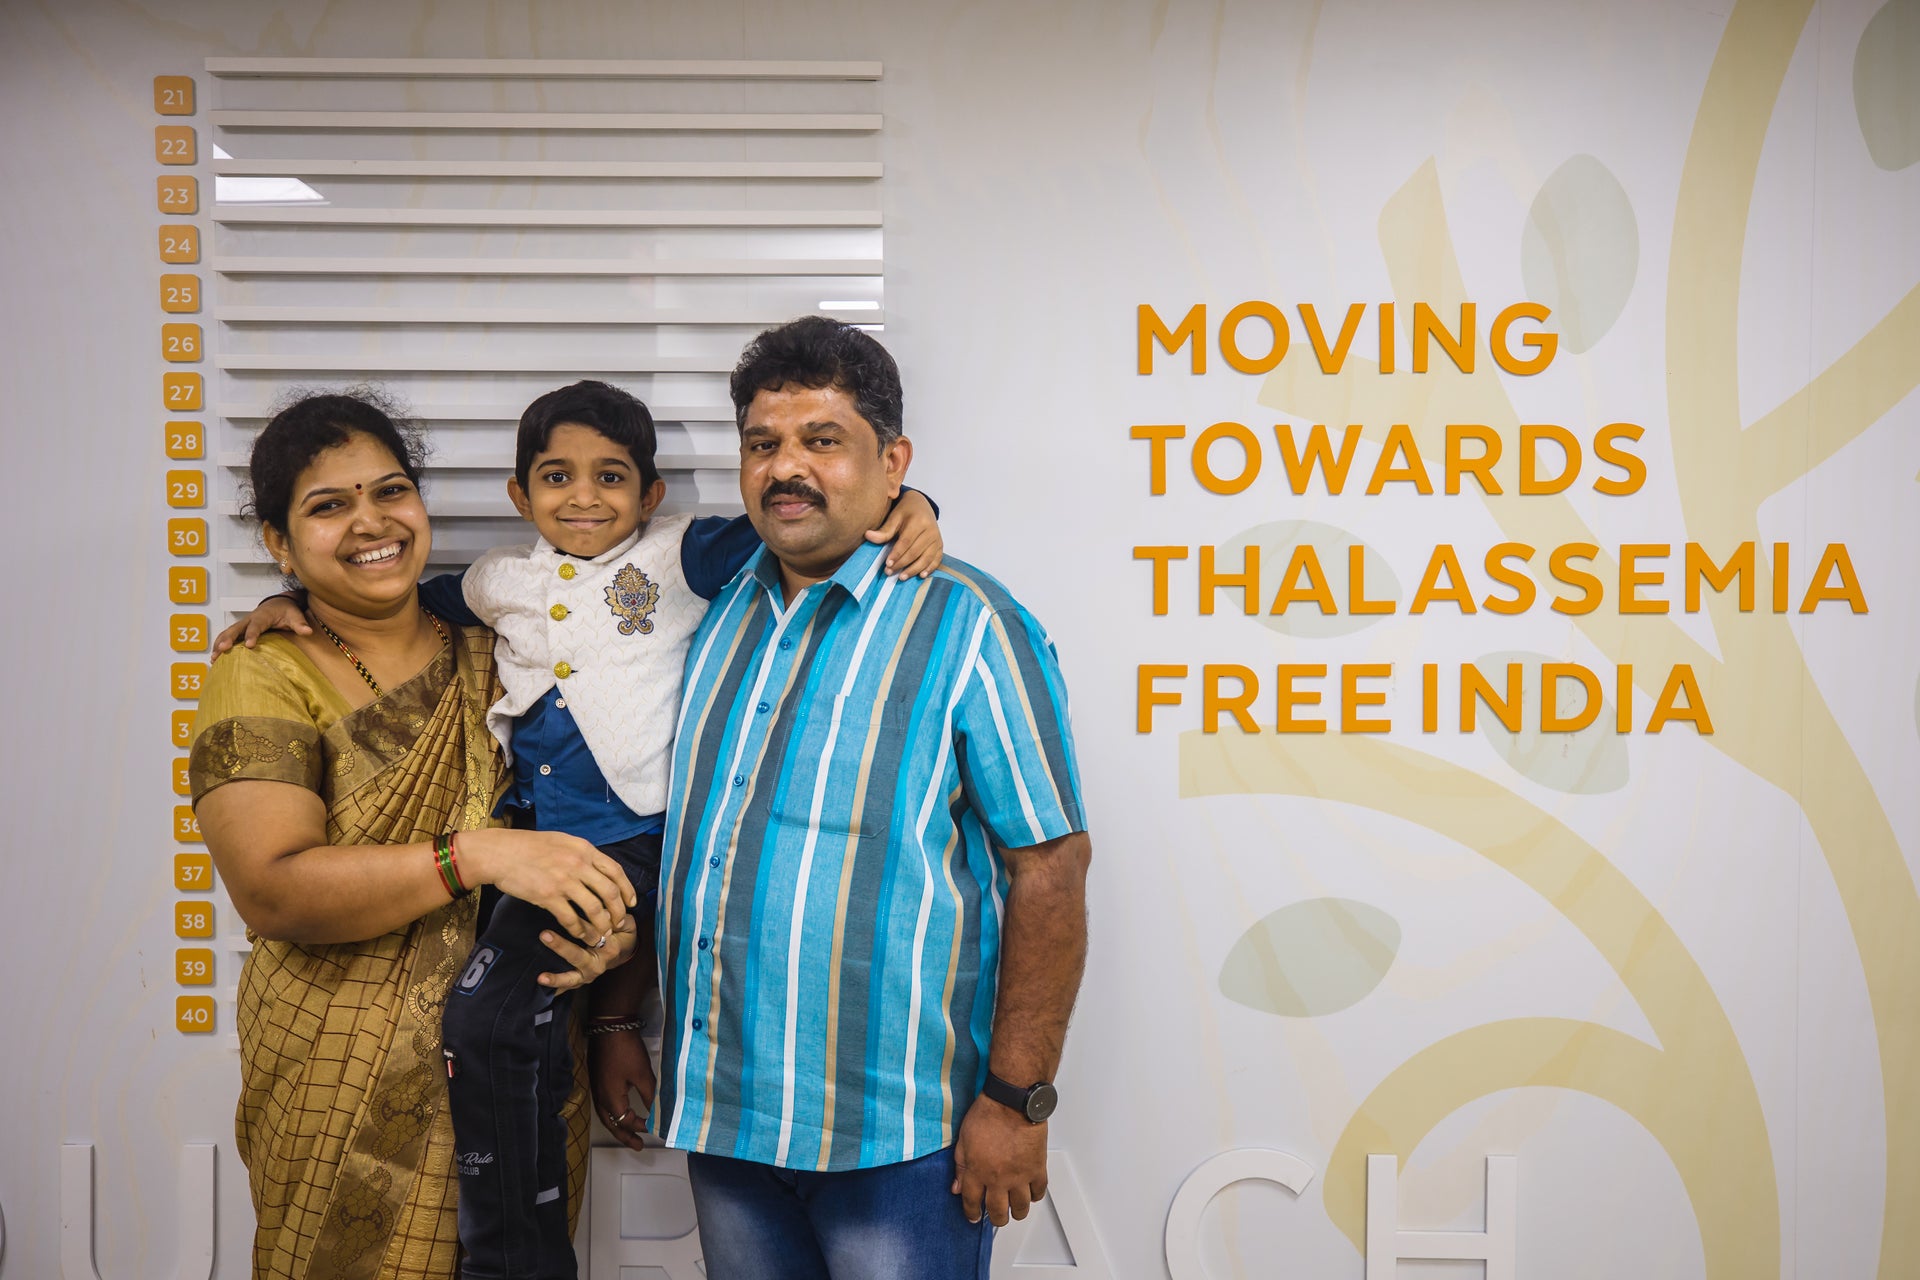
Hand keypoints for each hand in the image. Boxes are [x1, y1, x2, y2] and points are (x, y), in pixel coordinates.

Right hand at [212, 594, 309, 657]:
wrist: (278, 604)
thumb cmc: (286, 610)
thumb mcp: (295, 615)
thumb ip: (300, 624)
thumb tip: (308, 632)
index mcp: (262, 616)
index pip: (256, 626)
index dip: (252, 634)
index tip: (249, 645)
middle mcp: (249, 620)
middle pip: (236, 628)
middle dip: (228, 639)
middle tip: (222, 649)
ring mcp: (242, 625)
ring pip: (227, 633)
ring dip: (219, 643)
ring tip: (213, 658)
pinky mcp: (239, 631)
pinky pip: (227, 637)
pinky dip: (219, 645)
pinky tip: (214, 658)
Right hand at [460, 827, 635, 944]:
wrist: (500, 853)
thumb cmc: (528, 846)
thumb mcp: (562, 842)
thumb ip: (581, 854)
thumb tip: (597, 868)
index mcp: (584, 849)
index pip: (615, 871)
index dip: (627, 890)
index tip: (631, 903)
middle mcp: (578, 864)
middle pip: (609, 892)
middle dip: (618, 911)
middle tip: (619, 923)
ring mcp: (564, 881)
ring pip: (594, 909)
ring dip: (602, 925)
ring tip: (603, 935)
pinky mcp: (548, 897)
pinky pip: (571, 919)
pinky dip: (580, 931)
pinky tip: (582, 937)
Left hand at [537, 912, 636, 992]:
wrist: (623, 953)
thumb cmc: (621, 934)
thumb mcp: (626, 924)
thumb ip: (617, 917)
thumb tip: (605, 912)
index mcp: (610, 948)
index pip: (594, 936)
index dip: (582, 926)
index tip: (567, 913)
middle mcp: (599, 965)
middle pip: (578, 957)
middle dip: (560, 946)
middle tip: (544, 935)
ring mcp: (588, 975)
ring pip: (571, 978)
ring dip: (556, 978)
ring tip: (541, 977)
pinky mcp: (580, 981)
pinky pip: (567, 986)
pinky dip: (554, 988)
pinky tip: (540, 986)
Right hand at [588, 1023, 656, 1152]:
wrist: (610, 1026)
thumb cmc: (627, 1051)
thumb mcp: (643, 1074)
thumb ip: (649, 1096)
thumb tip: (656, 1112)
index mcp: (610, 1099)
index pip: (625, 1121)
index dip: (640, 1127)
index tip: (653, 1128)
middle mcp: (599, 1098)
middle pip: (612, 1124)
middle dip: (625, 1136)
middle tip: (638, 1146)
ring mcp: (596, 1088)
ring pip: (606, 1115)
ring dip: (617, 1126)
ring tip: (628, 1134)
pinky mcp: (597, 1079)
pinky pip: (603, 1105)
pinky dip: (612, 1114)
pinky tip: (620, 1111)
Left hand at [866, 489, 942, 579]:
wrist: (922, 505)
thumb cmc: (906, 511)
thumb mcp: (894, 517)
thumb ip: (884, 530)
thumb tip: (868, 536)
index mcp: (919, 521)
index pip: (906, 542)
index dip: (897, 554)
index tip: (887, 564)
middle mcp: (931, 531)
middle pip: (915, 552)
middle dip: (902, 564)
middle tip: (889, 572)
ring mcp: (937, 539)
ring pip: (926, 558)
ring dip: (914, 570)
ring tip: (902, 577)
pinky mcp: (940, 545)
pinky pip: (936, 560)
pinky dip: (930, 569)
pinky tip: (921, 575)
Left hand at [950, 1097, 1047, 1225]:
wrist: (1013, 1103)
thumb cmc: (987, 1115)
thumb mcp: (963, 1140)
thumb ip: (959, 1167)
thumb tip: (956, 1187)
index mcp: (976, 1172)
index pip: (972, 1202)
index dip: (972, 1213)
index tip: (973, 1216)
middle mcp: (997, 1179)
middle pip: (998, 1211)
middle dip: (996, 1218)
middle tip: (997, 1216)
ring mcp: (1019, 1177)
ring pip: (1020, 1208)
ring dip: (1017, 1212)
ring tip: (1015, 1209)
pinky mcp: (1037, 1169)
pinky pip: (1039, 1192)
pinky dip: (1035, 1196)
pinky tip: (1031, 1193)